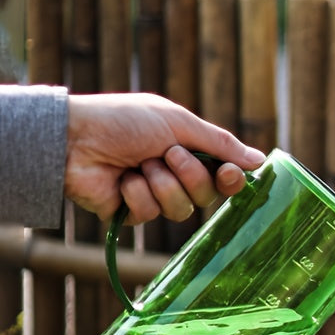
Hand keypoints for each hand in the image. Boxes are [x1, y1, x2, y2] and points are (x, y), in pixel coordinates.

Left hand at [65, 92, 265, 223]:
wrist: (75, 139)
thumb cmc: (124, 121)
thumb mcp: (178, 123)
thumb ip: (220, 144)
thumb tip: (259, 161)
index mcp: (189, 151)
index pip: (223, 177)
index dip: (229, 180)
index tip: (228, 174)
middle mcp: (175, 176)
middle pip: (206, 196)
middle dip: (189, 175)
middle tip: (167, 154)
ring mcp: (154, 196)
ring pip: (181, 210)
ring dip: (162, 184)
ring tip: (139, 165)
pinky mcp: (132, 213)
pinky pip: (151, 214)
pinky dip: (137, 193)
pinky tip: (121, 180)